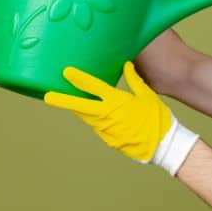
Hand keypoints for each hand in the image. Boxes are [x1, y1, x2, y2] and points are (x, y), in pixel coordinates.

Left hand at [44, 62, 199, 175]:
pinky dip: (95, 121)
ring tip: (69, 103)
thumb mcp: (148, 96)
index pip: (92, 87)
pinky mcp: (108, 140)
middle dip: (63, 100)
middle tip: (48, 97)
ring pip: (87, 117)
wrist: (163, 145)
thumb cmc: (157, 119)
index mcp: (116, 101)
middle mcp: (106, 115)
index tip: (67, 72)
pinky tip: (95, 117)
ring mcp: (105, 130)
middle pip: (80, 106)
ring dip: (79, 110)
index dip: (79, 78)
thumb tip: (126, 65)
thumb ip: (134, 80)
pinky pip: (98, 127)